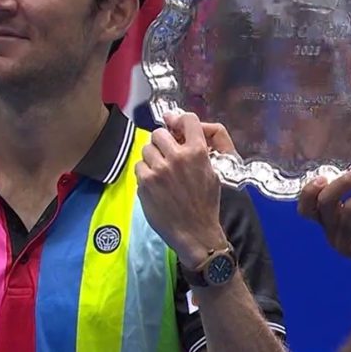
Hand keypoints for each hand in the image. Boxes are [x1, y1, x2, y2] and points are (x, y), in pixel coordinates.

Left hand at [136, 110, 229, 268]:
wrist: (194, 231)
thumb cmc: (205, 204)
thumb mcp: (211, 173)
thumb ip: (199, 153)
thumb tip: (184, 137)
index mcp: (197, 152)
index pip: (188, 120)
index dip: (180, 120)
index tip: (175, 125)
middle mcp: (177, 157)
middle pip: (160, 133)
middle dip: (162, 142)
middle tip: (165, 153)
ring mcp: (159, 170)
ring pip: (147, 149)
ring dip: (152, 157)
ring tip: (159, 170)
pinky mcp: (145, 183)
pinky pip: (139, 166)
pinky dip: (144, 173)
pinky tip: (153, 183)